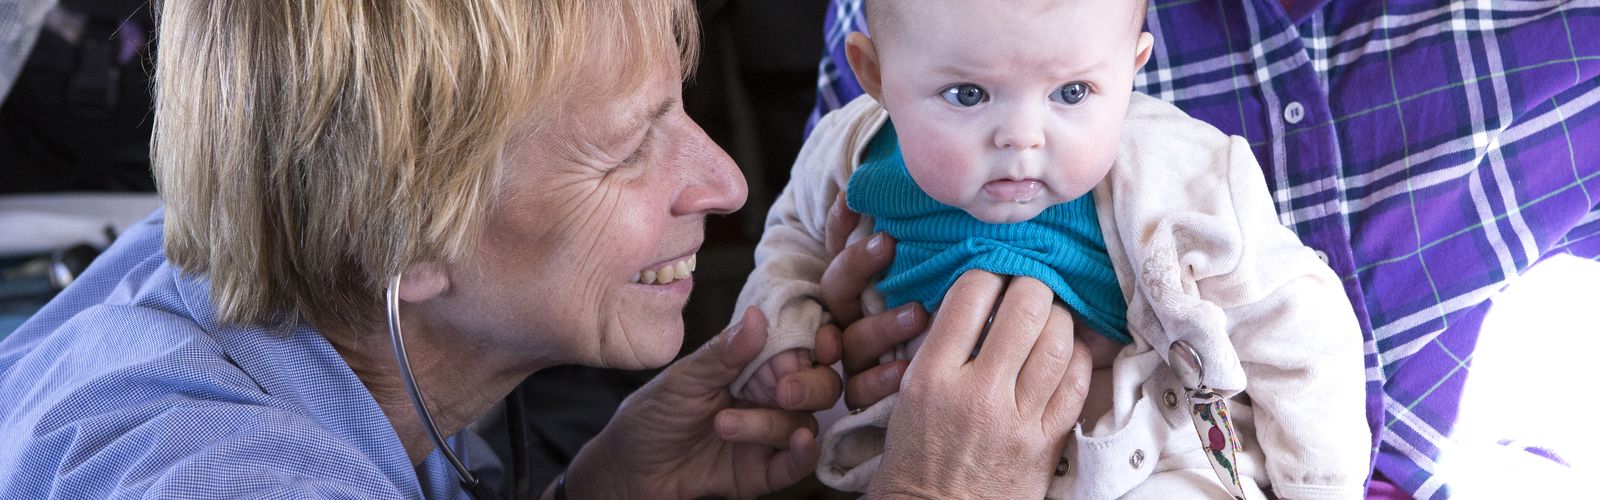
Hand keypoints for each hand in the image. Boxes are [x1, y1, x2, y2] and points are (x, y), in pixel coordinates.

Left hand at [560, 307, 842, 498]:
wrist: (629, 469)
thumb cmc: (653, 415)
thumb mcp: (683, 378)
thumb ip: (724, 353)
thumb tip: (758, 317)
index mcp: (752, 366)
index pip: (800, 349)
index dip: (816, 345)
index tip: (817, 344)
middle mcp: (767, 398)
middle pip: (819, 386)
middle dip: (809, 386)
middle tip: (782, 391)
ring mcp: (767, 435)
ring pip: (803, 423)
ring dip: (770, 424)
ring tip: (723, 425)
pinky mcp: (761, 472)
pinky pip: (796, 465)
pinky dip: (804, 454)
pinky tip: (801, 443)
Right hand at [818, 192, 926, 408]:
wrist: (924, 417)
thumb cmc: (936, 340)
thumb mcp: (927, 292)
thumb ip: (922, 256)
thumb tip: (930, 205)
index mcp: (857, 291)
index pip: (841, 249)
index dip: (840, 225)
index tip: (852, 198)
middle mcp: (848, 320)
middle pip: (838, 288)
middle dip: (858, 263)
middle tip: (888, 243)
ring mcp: (852, 358)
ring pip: (852, 339)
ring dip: (882, 325)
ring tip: (917, 313)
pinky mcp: (859, 396)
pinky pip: (858, 389)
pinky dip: (879, 379)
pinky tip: (904, 371)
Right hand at [867, 272, 1092, 498]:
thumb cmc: (914, 457)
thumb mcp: (908, 394)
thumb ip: (938, 347)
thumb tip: (976, 300)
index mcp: (932, 376)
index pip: (971, 295)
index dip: (988, 272)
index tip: (992, 275)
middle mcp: (977, 393)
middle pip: (1026, 308)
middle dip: (1032, 286)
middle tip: (1029, 289)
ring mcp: (1017, 419)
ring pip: (1059, 341)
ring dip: (1060, 318)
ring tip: (1050, 317)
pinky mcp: (1046, 442)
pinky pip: (1078, 383)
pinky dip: (1079, 357)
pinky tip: (1067, 353)